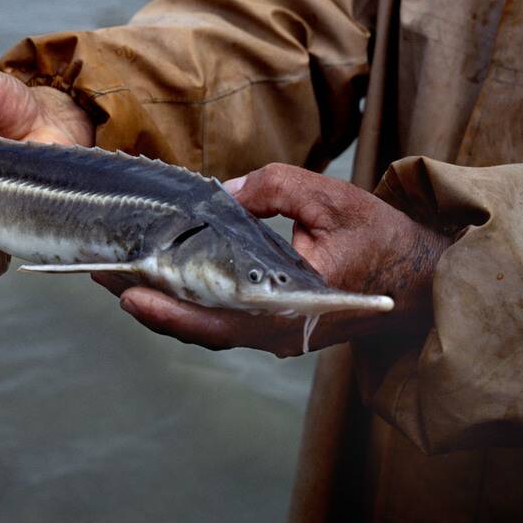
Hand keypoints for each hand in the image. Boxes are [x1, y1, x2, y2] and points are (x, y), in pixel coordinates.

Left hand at [94, 163, 449, 355]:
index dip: (167, 307)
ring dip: (160, 303)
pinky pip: (221, 321)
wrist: (424, 278)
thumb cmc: (381, 237)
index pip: (216, 317)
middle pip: (197, 327)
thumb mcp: (328, 196)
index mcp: (290, 307)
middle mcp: (276, 331)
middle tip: (98, 273)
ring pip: (205, 327)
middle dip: (145, 301)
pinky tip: (160, 278)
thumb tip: (221, 194)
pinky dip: (186, 303)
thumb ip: (271, 189)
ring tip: (116, 273)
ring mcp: (275, 333)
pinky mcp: (275, 325)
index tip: (125, 288)